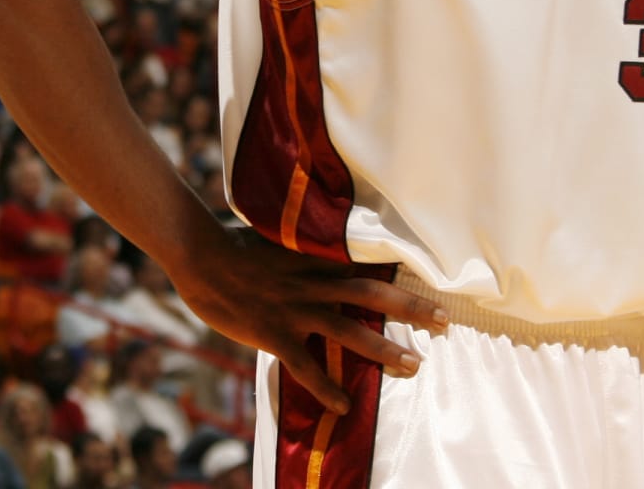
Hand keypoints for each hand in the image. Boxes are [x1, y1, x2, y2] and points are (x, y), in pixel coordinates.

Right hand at [166, 224, 446, 413]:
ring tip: (414, 365)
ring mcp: (295, 310)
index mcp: (313, 258)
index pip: (364, 265)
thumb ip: (298, 246)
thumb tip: (312, 245)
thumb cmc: (230, 243)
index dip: (397, 274)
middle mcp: (312, 284)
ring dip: (384, 349)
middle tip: (443, 321)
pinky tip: (344, 406)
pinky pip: (307, 367)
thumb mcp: (272, 238)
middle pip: (371, 294)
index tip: (430, 281)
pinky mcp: (275, 334)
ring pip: (350, 331)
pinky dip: (327, 388)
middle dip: (409, 308)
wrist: (200, 256)